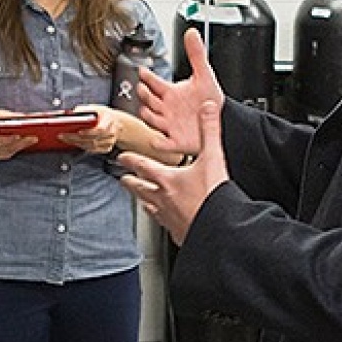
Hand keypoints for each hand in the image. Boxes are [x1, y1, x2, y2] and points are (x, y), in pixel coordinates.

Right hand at [0, 109, 33, 160]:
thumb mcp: (0, 113)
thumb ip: (12, 117)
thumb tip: (29, 119)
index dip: (5, 136)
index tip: (18, 135)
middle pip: (2, 145)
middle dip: (19, 142)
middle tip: (33, 138)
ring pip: (6, 152)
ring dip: (20, 146)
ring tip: (33, 140)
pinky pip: (5, 155)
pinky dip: (16, 149)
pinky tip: (25, 144)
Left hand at [58, 104, 122, 154]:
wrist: (117, 122)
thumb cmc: (103, 114)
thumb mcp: (95, 107)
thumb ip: (83, 110)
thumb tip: (68, 114)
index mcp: (109, 120)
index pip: (100, 129)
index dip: (89, 132)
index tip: (78, 131)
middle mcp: (111, 132)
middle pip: (93, 139)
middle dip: (76, 138)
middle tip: (63, 135)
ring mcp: (109, 142)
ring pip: (91, 146)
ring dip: (76, 143)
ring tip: (64, 138)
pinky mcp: (106, 148)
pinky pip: (92, 150)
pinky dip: (81, 147)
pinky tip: (73, 142)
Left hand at [119, 99, 228, 244]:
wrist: (219, 230)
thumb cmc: (213, 196)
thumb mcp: (213, 157)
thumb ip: (209, 130)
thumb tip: (208, 108)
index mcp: (168, 180)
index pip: (143, 166)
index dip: (131, 160)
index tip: (122, 157)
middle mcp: (163, 200)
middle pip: (141, 189)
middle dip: (131, 183)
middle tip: (124, 180)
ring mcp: (169, 219)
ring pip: (150, 209)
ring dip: (144, 203)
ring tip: (141, 202)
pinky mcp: (179, 233)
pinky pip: (166, 226)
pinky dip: (163, 222)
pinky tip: (166, 224)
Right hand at [136, 27, 224, 157]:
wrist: (223, 123)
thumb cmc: (210, 100)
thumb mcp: (204, 75)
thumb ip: (196, 54)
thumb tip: (192, 32)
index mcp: (170, 92)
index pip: (153, 82)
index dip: (147, 76)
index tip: (143, 71)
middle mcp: (165, 108)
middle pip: (148, 100)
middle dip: (144, 94)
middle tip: (142, 88)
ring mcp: (168, 124)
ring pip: (151, 120)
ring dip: (148, 115)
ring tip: (146, 110)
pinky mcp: (174, 141)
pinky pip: (163, 144)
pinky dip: (159, 143)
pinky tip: (157, 139)